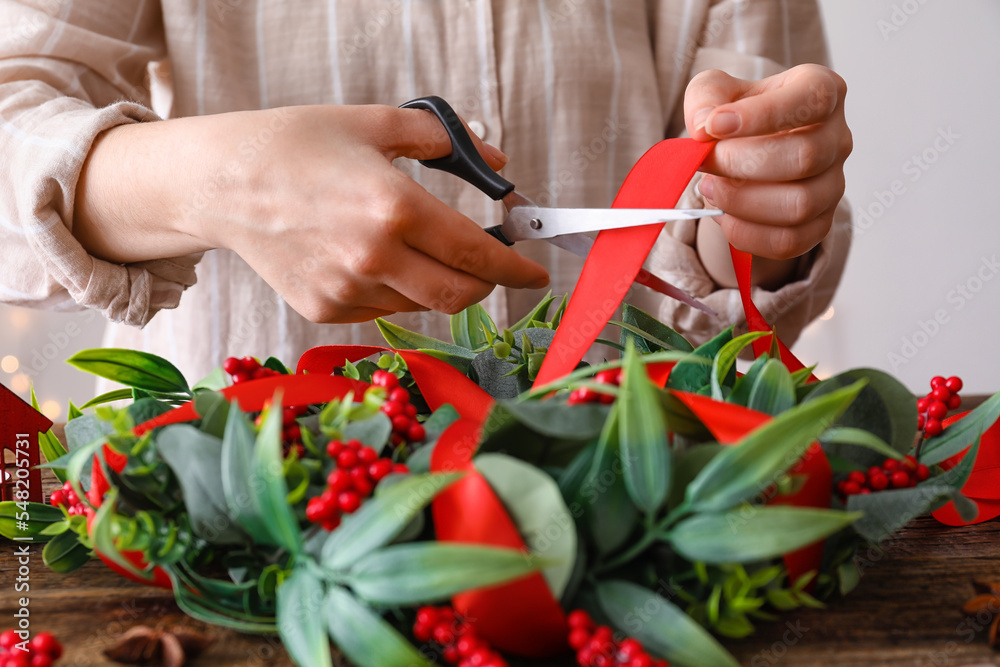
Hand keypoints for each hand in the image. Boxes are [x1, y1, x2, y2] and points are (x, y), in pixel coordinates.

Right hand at [74, 105, 548, 321]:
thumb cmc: (294, 144)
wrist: (220, 182)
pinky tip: (371, 257)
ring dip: (438, 283)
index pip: (477, 253)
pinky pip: (382, 308)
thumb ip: (445, 141)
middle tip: (490, 265)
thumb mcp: (375, 123)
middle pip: (459, 296)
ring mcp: (347, 290)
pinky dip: (396, 290)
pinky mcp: (325, 309)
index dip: (515, 266)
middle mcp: (373, 258)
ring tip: (414, 246)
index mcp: (393, 208)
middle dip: (487, 285)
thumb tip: (495, 160)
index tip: (535, 270)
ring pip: (422, 305)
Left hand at [684, 64, 851, 264]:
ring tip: (708, 188)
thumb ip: (705, 98)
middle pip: (804, 157)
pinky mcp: (819, 223)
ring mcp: (834, 184)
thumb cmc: (738, 114)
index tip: (714, 126)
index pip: (811, 99)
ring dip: (742, 202)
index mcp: (821, 91)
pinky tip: (722, 216)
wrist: (747, 152)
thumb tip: (703, 126)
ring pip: (800, 205)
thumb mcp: (716, 92)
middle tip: (704, 162)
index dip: (761, 115)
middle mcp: (837, 138)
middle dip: (741, 164)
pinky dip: (748, 234)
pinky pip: (790, 241)